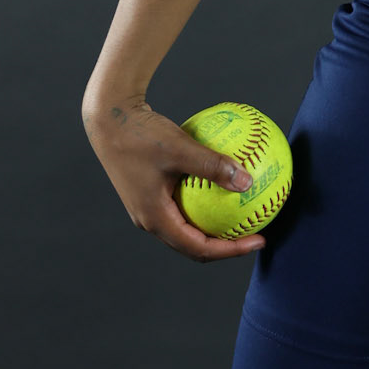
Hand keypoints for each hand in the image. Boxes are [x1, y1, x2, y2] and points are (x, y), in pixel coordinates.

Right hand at [82, 93, 267, 262]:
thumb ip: (213, 166)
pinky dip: (204, 204)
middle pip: (193, 245)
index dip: (231, 249)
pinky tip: (224, 184)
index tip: (260, 240)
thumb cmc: (141, 134)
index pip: (199, 248)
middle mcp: (150, 219)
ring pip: (186, 228)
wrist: (108, 119)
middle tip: (256, 231)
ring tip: (243, 214)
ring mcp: (147, 207)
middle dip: (226, 244)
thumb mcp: (181, 148)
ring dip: (214, 226)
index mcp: (155, 218)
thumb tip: (248, 182)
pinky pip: (182, 206)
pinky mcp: (149, 192)